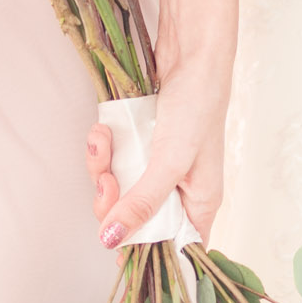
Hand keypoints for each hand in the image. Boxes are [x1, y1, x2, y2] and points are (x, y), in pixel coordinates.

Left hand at [85, 51, 230, 249]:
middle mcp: (179, 190)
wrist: (192, 51)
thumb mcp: (170, 161)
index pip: (172, 247)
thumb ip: (141, 203)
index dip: (142, 250)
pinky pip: (115, 162)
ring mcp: (158, 167)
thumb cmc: (198, 104)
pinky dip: (104, 149)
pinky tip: (103, 131)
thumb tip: (112, 241)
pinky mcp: (143, 147)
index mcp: (199, 203)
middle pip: (135, 220)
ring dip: (102, 169)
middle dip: (112, 202)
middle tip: (108, 180)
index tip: (115, 245)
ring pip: (119, 190)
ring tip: (103, 142)